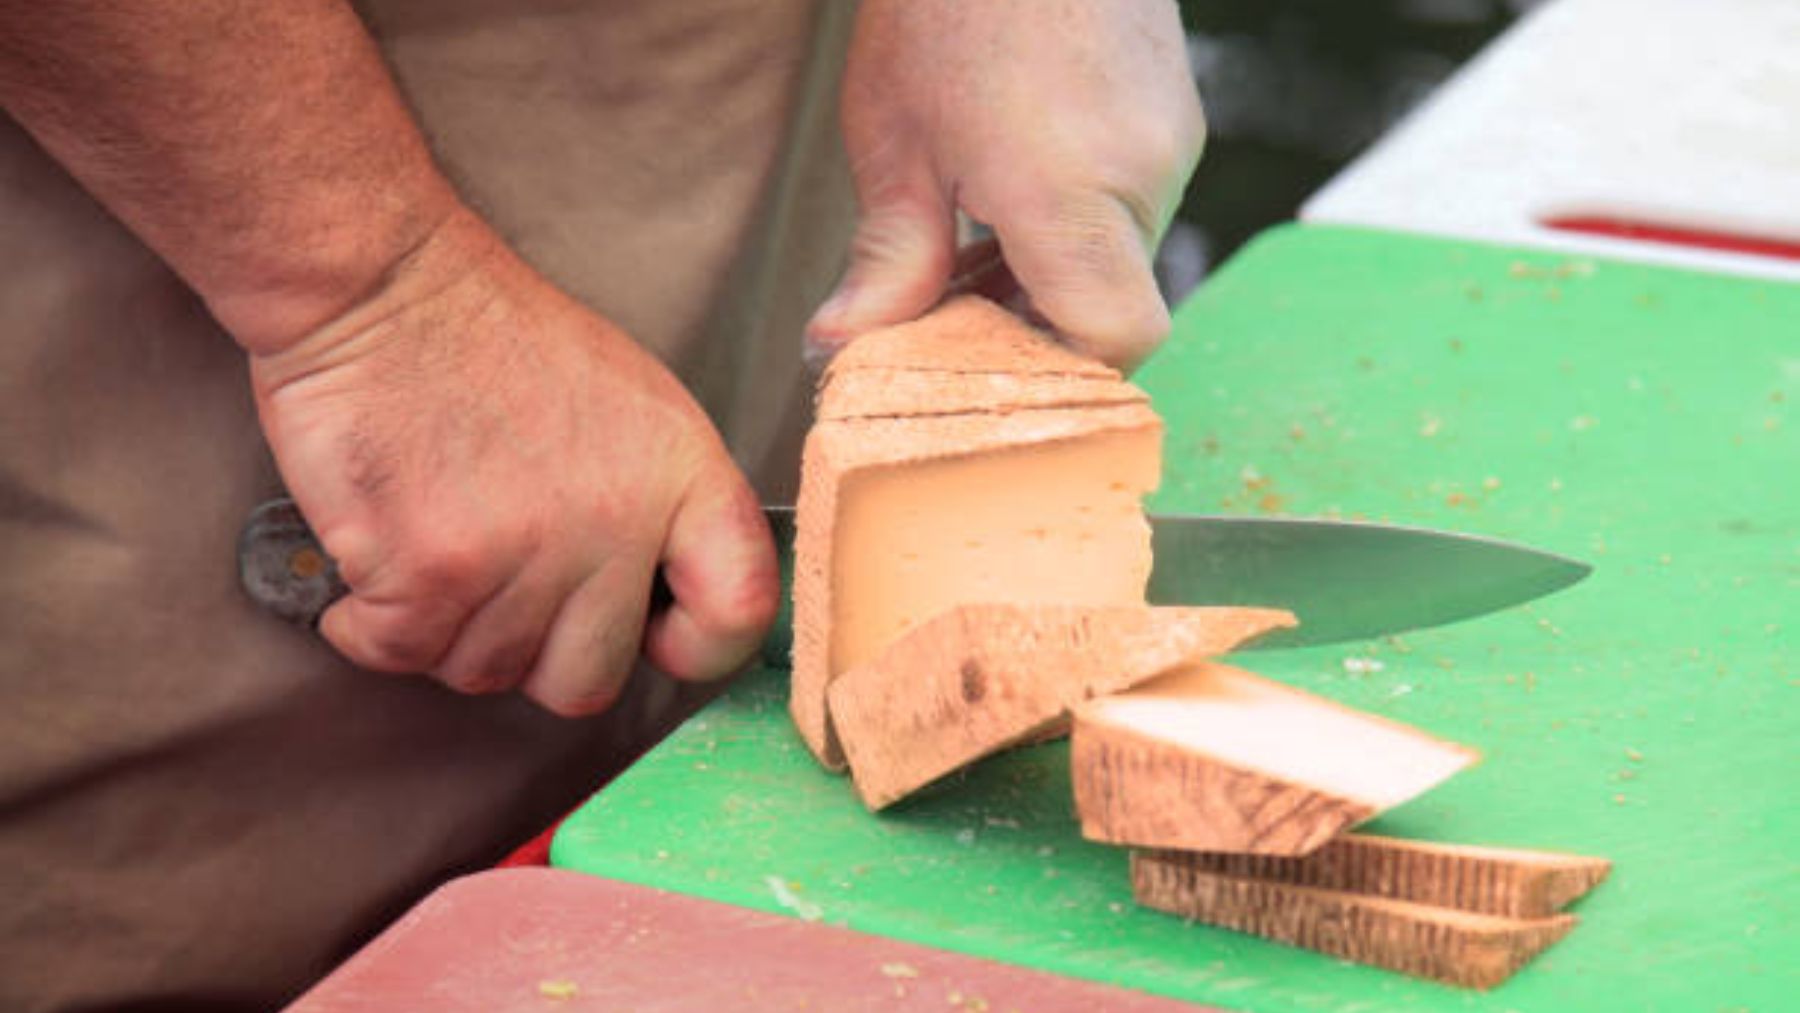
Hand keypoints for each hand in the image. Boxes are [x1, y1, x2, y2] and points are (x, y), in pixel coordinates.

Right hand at [248, 209, 777, 715]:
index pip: (738, 613)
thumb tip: (666, 610)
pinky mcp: (430, 571)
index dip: (695, 647)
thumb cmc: (497, 344)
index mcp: (683, 476)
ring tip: (431, 541)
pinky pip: (402, 654)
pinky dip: (371, 625)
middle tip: (498, 582)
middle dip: (535, 651)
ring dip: (446, 630)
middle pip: (590, 680)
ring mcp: (524, 553)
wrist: (383, 288)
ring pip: (487, 671)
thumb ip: (663, 510)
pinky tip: (374, 561)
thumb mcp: (634, 406)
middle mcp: (617, 523)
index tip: (651, 634)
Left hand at [807, 0, 1203, 371]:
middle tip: (949, 310)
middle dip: (1033, 324)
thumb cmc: (948, 1)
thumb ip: (888, 259)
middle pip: (1111, 304)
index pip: (1117, 339)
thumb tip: (843, 348)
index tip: (993, 372)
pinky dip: (1076, 220)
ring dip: (1050, 269)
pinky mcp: (1174, 110)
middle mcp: (1143, 174)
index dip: (1063, 375)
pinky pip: (1133, 201)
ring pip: (1121, 255)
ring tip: (968, 236)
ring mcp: (1171, 139)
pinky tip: (1009, 184)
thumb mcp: (894, 140)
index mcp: (1070, 195)